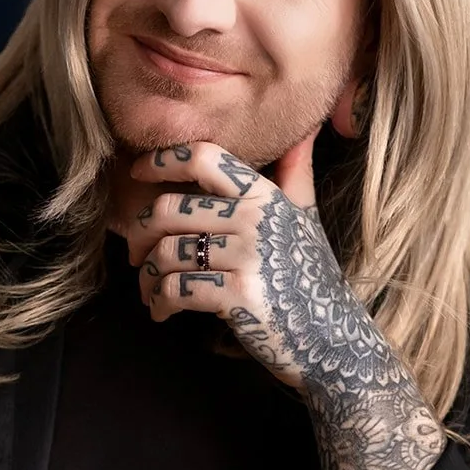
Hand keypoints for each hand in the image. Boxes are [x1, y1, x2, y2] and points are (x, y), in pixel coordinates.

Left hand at [125, 133, 382, 396]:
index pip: (205, 158)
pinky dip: (160, 301)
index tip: (137, 171)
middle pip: (170, 210)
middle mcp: (256, 221)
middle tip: (136, 253)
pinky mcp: (238, 297)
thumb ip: (296, 173)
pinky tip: (161, 310)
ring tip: (150, 288)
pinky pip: (176, 289)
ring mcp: (248, 259)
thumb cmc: (311, 277)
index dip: (163, 160)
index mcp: (265, 196)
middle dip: (141, 234)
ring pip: (167, 253)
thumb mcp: (307, 218)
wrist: (333, 341)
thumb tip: (305, 129)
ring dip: (147, 275)